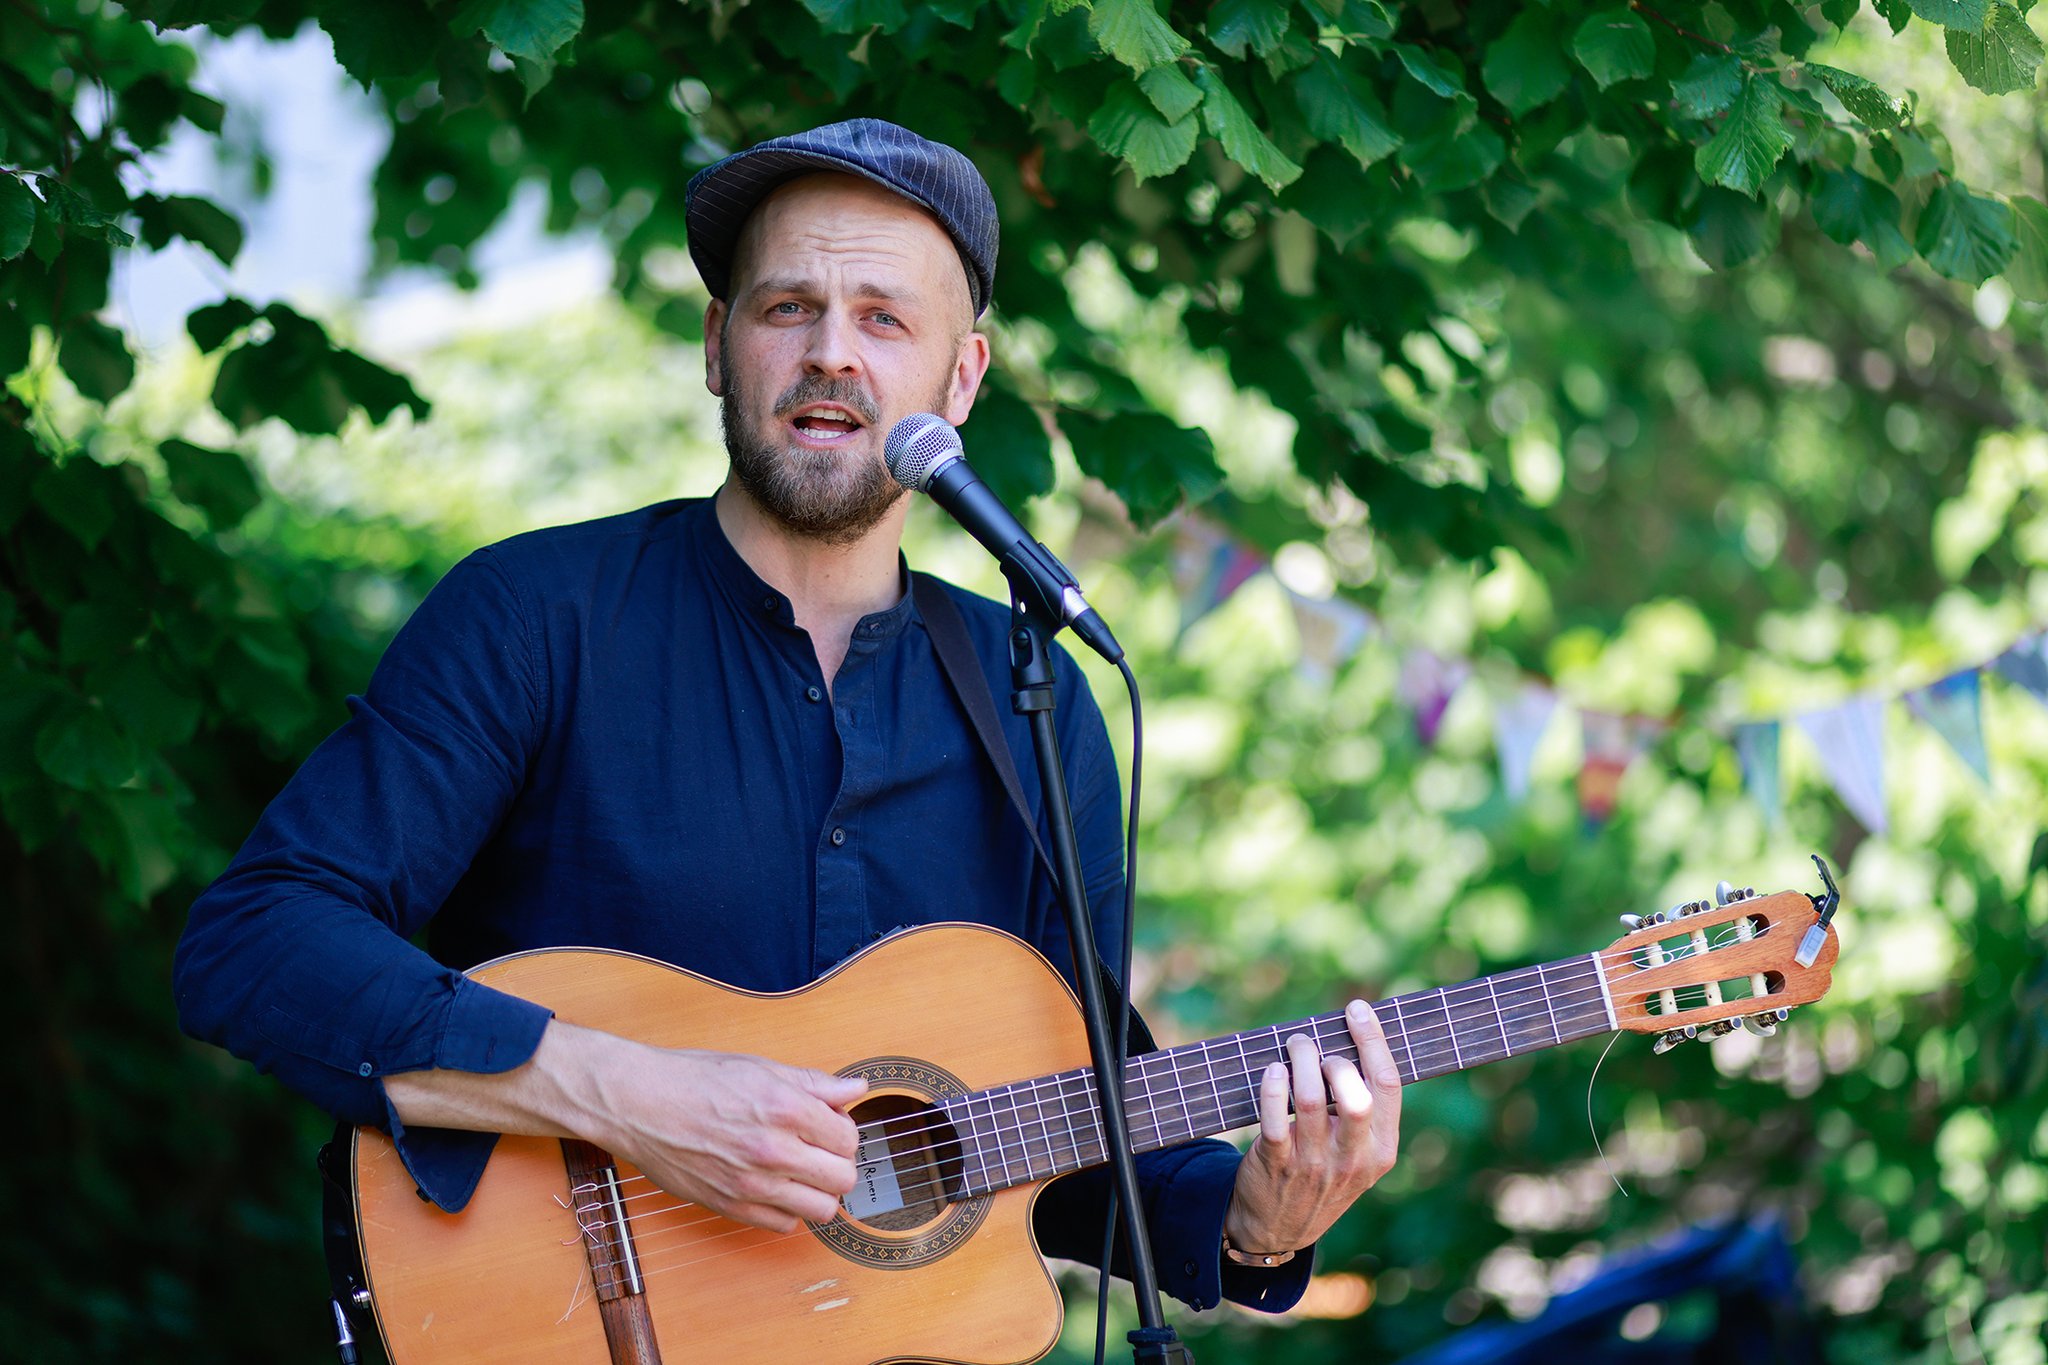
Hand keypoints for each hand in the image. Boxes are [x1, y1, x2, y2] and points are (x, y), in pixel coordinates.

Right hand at [591, 1043, 868, 1233]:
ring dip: (818, 1192)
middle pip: (844, 1178)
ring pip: (821, 1209)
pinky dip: (786, 1209)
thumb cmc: (695, 1079)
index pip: (848, 1138)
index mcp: (785, 1107)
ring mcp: (751, 1183)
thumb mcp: (760, 1068)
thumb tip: (856, 1088)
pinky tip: (774, 1186)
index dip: (843, 1130)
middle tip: (820, 1150)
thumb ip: (814, 1083)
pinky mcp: (730, 1207)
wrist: (639, 1104)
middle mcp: (772, 1149)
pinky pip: (783, 1225)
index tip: (828, 1125)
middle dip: (838, 1163)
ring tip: (801, 1172)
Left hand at [1222, 999, 1401, 1256]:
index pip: (1387, 1086)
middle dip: (1335, 1059)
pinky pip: (1275, 1119)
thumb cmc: (1321, 1174)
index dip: (1373, 1041)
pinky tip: (1272, 1071)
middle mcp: (1352, 1159)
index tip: (1357, 1009)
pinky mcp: (1277, 1164)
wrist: (1278, 1229)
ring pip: (1311, 1100)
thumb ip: (1361, 1111)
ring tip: (1293, 1045)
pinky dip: (1273, 1088)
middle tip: (1314, 1044)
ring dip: (1300, 1061)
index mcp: (1381, 1150)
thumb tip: (1349, 1041)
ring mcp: (1315, 1164)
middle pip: (1356, 1096)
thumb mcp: (1356, 1154)